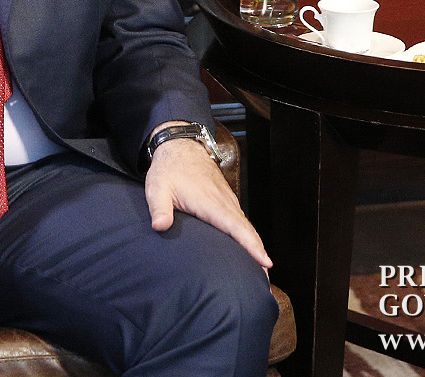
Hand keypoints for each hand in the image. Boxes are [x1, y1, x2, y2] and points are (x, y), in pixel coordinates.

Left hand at [144, 133, 271, 269]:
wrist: (180, 146)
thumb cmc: (169, 169)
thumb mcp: (157, 188)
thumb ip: (159, 208)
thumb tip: (160, 226)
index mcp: (210, 202)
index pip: (235, 227)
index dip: (251, 245)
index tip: (265, 261)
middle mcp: (223, 202)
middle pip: (247, 230)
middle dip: (259, 252)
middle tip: (267, 277)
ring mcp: (226, 200)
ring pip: (245, 225)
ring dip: (255, 244)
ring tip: (261, 270)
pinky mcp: (225, 200)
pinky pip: (240, 220)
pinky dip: (248, 234)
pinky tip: (248, 247)